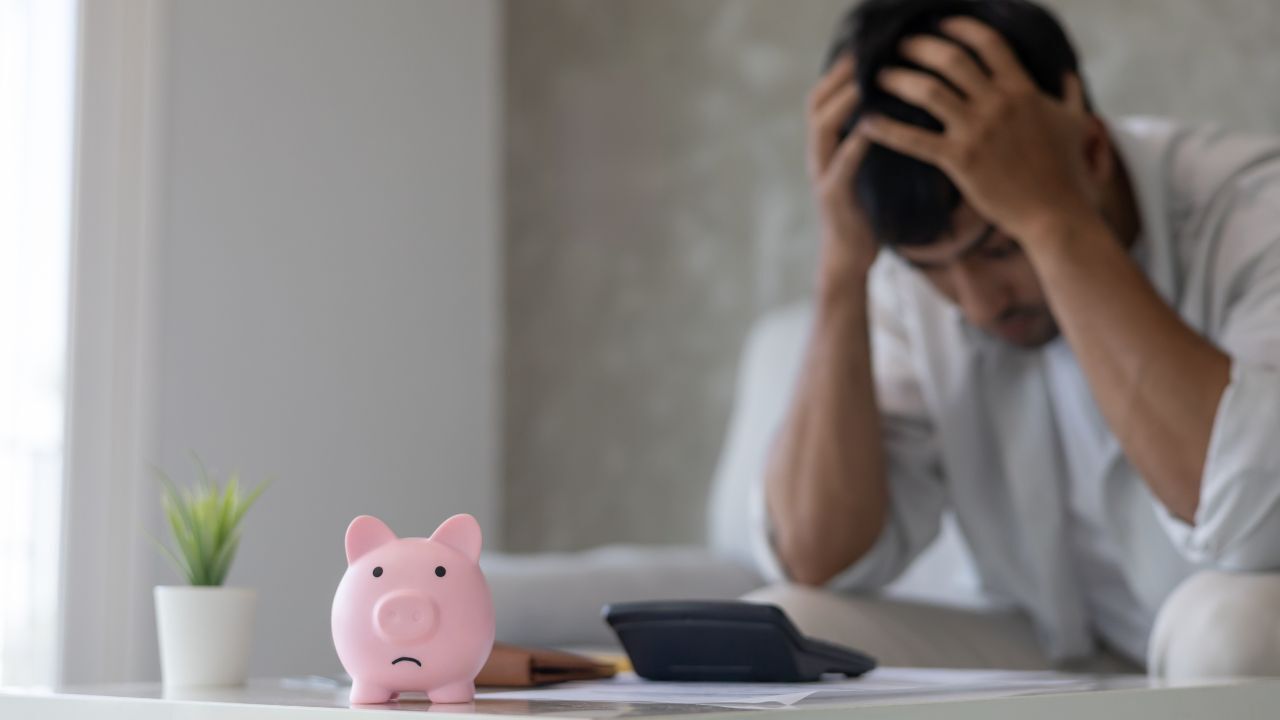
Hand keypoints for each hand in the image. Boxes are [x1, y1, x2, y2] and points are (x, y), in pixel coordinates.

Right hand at [806, 55, 877, 287]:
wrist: (849, 259)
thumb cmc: (866, 213)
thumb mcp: (870, 170)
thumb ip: (873, 142)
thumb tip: (900, 111)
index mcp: (827, 148)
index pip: (823, 99)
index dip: (838, 73)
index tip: (861, 50)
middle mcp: (819, 156)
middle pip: (816, 105)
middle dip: (837, 78)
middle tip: (862, 56)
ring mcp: (823, 175)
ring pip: (822, 129)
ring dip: (843, 103)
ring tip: (864, 82)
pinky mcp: (833, 197)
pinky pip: (841, 164)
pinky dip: (855, 144)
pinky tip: (872, 128)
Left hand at [859, 17, 1094, 243]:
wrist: (1056, 214)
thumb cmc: (1066, 171)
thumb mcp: (1074, 123)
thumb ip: (1068, 93)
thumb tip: (1068, 73)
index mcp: (1023, 89)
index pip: (988, 43)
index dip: (960, 28)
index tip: (938, 23)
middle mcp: (998, 103)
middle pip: (951, 60)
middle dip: (920, 47)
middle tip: (898, 45)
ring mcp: (978, 131)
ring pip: (928, 92)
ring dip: (898, 79)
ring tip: (878, 76)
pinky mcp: (960, 161)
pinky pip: (914, 140)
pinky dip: (886, 129)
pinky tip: (865, 123)